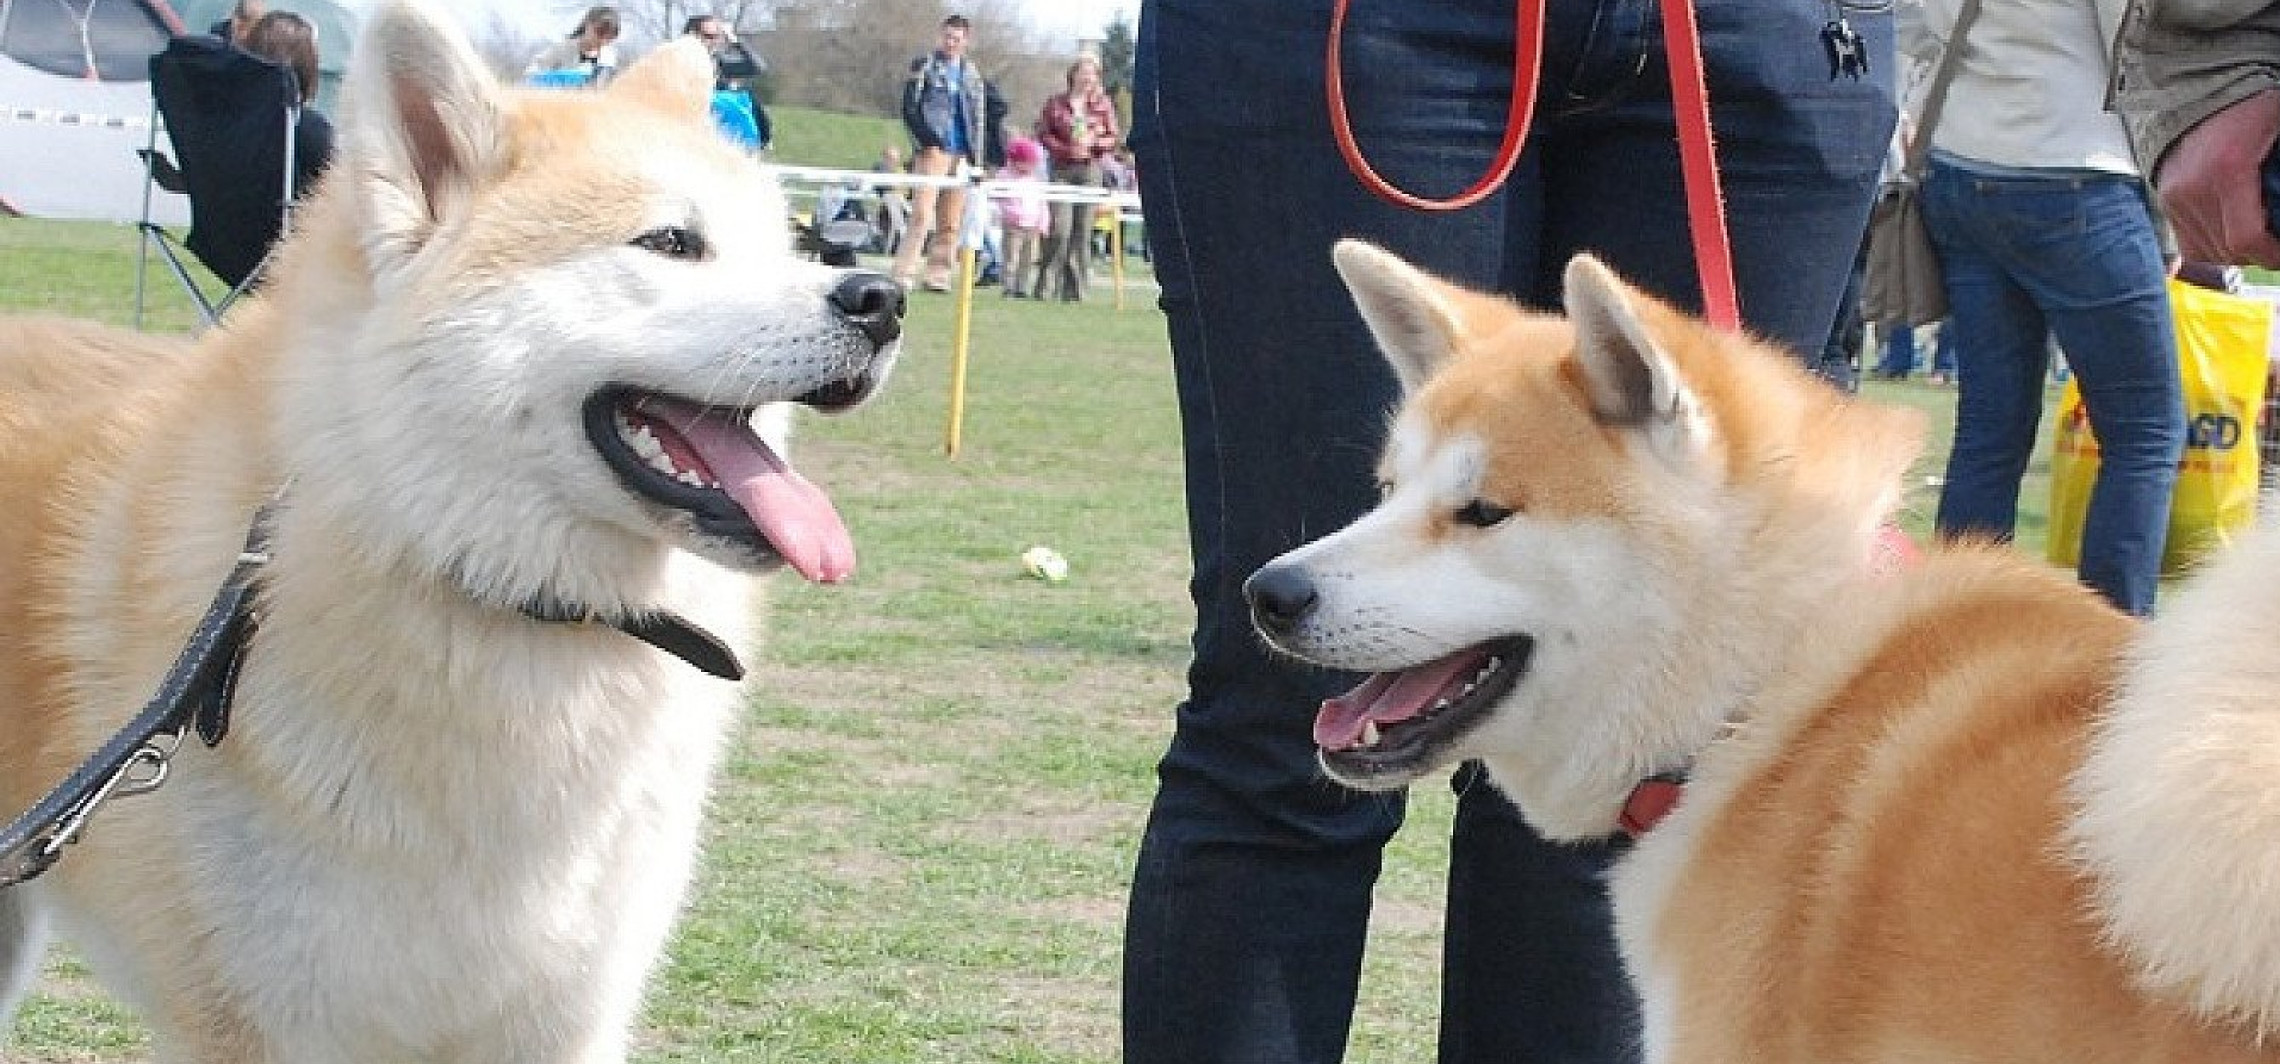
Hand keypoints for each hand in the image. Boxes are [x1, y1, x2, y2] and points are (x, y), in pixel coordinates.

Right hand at [2155, 90, 2279, 267]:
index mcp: (2228, 171)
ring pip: (2207, 250)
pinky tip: (2228, 230)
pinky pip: (2188, 241)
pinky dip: (2211, 243)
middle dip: (2257, 253)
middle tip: (2273, 241)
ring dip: (2233, 251)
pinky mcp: (2165, 199)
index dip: (2271, 255)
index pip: (2246, 238)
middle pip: (2227, 250)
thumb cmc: (2248, 103)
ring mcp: (2175, 196)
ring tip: (2253, 235)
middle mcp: (2194, 189)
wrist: (2199, 85)